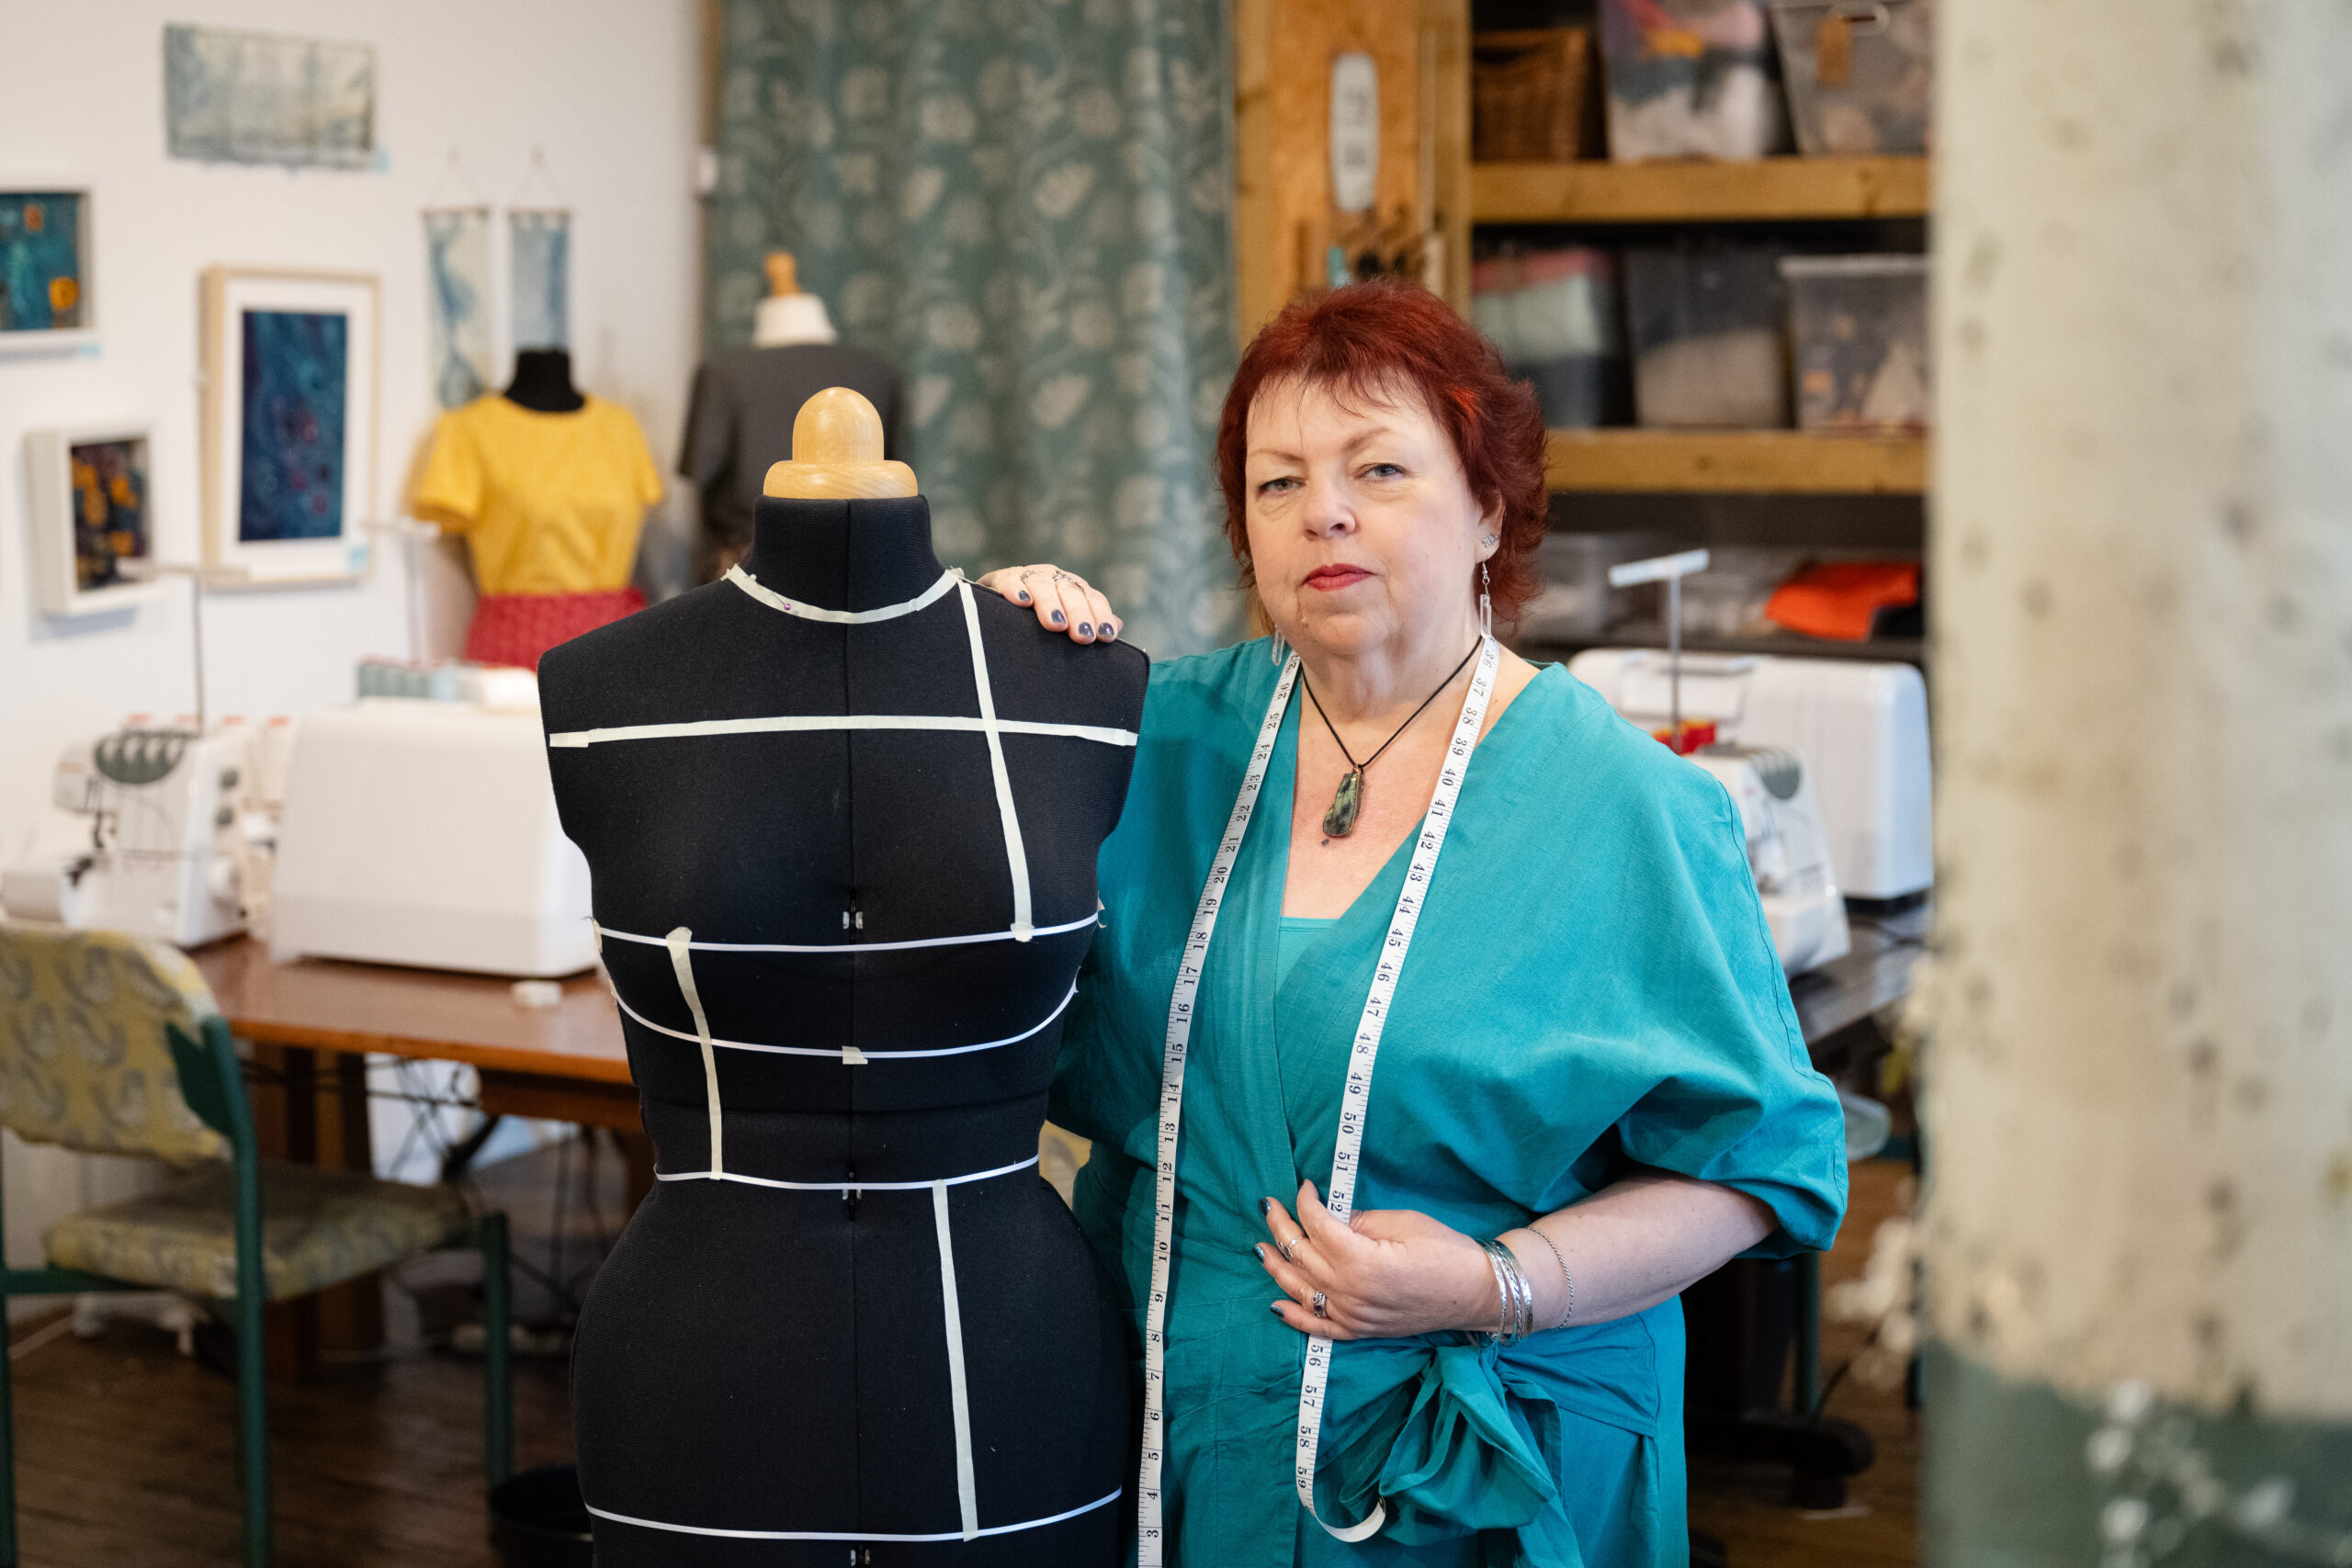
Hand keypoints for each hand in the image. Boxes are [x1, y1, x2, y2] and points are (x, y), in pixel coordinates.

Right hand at [975, 563, 1118, 643]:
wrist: (997, 609)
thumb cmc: (1038, 620)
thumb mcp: (1065, 622)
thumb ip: (1088, 622)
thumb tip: (1117, 626)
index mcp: (1073, 588)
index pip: (1093, 599)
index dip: (1100, 616)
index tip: (1105, 637)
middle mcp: (1054, 578)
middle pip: (1071, 592)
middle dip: (1078, 614)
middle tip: (1083, 637)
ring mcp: (1029, 576)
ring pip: (1043, 585)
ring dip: (1051, 604)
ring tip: (1056, 624)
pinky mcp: (1002, 578)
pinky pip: (1010, 580)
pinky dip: (1016, 589)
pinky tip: (1022, 601)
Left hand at [1256, 1181, 1495, 1340]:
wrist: (1477, 1293)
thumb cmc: (1445, 1251)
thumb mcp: (1401, 1223)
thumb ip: (1358, 1220)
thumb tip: (1329, 1217)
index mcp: (1360, 1261)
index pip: (1317, 1226)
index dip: (1306, 1202)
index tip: (1305, 1187)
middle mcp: (1349, 1293)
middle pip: (1301, 1255)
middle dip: (1282, 1227)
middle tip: (1268, 1207)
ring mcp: (1352, 1316)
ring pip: (1300, 1290)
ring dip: (1277, 1266)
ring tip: (1260, 1247)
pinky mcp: (1359, 1331)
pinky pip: (1318, 1327)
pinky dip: (1294, 1316)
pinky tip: (1277, 1303)